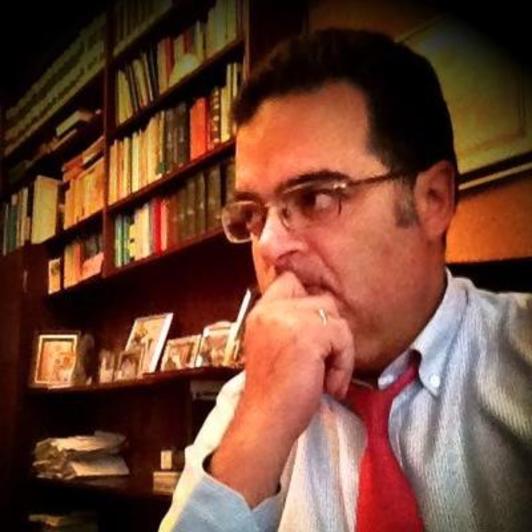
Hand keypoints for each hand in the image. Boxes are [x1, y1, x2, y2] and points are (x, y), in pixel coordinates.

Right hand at [241, 270, 354, 440]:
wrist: (265, 421)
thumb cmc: (274, 393)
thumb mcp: (274, 346)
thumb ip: (290, 324)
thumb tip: (325, 314)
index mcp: (261, 312)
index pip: (290, 281)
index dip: (308, 298)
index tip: (316, 330)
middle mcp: (271, 310)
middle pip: (322, 300)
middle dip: (331, 331)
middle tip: (324, 363)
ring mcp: (289, 320)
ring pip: (336, 319)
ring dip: (340, 350)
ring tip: (328, 378)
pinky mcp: (307, 335)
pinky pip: (343, 337)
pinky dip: (344, 364)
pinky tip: (329, 385)